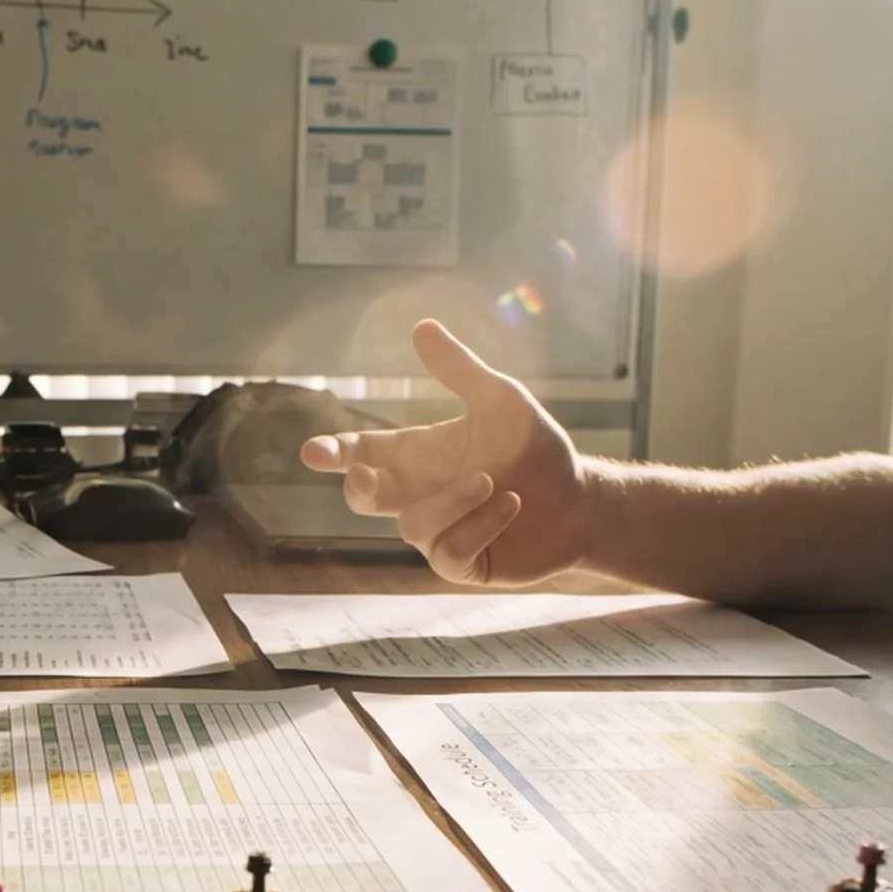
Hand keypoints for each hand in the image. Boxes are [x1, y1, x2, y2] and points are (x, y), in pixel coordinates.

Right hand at [300, 319, 590, 584]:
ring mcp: (437, 533)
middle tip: (359, 477)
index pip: (362, 453)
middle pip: (364, 498)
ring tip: (494, 483)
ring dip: (452, 500)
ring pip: (413, 525)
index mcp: (416, 456)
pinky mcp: (462, 565)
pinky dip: (479, 525)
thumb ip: (459, 370)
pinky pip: (448, 552)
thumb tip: (422, 326)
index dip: (335, 453)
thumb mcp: (500, 401)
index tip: (312, 452)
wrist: (580, 500)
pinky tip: (510, 505)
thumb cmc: (534, 449)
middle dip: (356, 488)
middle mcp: (418, 495)